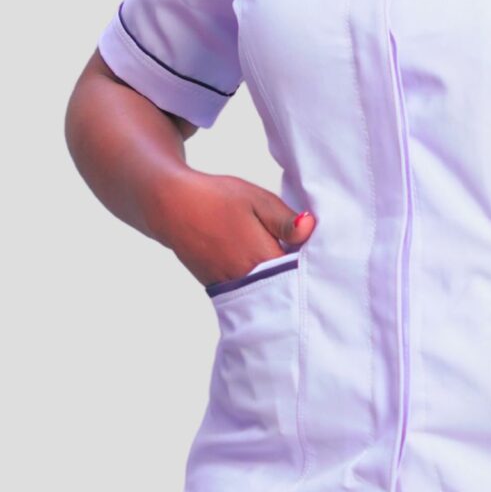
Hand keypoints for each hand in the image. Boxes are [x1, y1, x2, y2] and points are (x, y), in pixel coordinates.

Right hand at [153, 169, 315, 287]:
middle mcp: (247, 279)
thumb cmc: (217, 197)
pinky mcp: (218, 287)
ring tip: (283, 266)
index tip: (319, 255)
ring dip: (277, 284)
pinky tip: (261, 269)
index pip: (300, 272)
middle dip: (297, 278)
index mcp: (261, 256)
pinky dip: (258, 286)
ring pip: (265, 293)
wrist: (172, 206)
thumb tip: (310, 229)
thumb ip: (285, 220)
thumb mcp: (257, 199)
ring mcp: (231, 286)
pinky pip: (247, 294)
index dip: (312, 264)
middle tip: (304, 261)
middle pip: (284, 287)